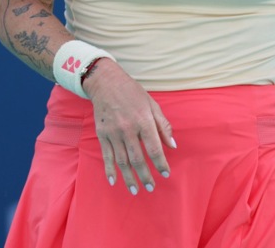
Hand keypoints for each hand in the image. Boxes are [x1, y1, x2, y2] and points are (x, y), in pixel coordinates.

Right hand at [83, 59, 176, 193]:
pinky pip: (107, 156)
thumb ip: (163, 126)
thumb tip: (172, 145)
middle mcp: (128, 129)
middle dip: (145, 176)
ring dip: (129, 178)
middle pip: (137, 159)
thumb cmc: (133, 93)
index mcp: (143, 121)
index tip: (166, 174)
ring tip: (135, 190)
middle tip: (151, 188)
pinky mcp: (102, 134)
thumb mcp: (152, 105)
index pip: (154, 148)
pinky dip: (110, 170)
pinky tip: (114, 181)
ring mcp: (113, 133)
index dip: (160, 163)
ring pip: (122, 161)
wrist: (106, 83)